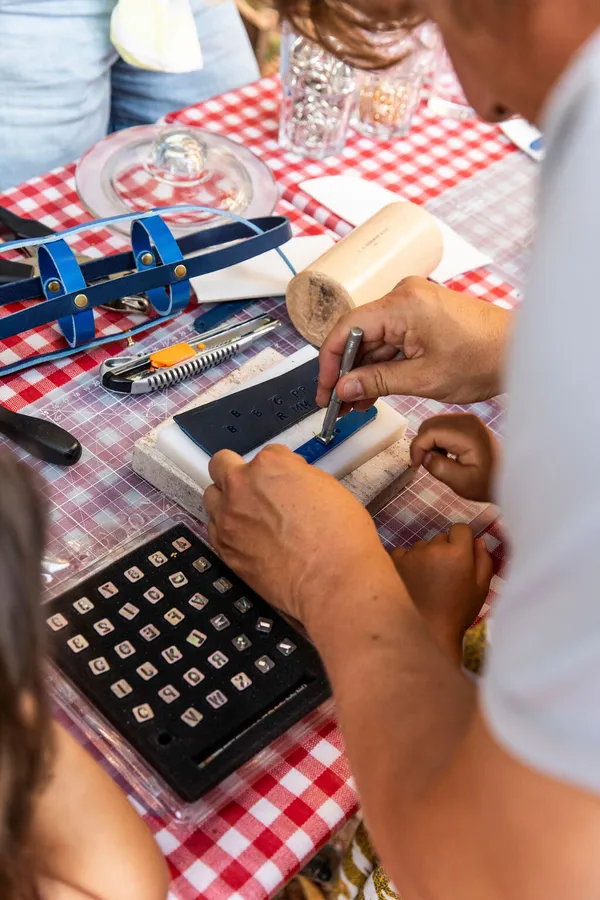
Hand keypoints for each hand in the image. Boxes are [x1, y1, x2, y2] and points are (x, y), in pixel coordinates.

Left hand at [203, 444, 389, 622]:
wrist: (332, 581)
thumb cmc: (341, 536)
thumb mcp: (328, 488)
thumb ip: (298, 477)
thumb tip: (289, 481)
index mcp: (271, 465)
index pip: (267, 454)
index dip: (279, 470)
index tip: (286, 483)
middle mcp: (242, 485)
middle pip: (222, 464)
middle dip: (237, 472)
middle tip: (256, 489)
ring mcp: (228, 517)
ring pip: (211, 496)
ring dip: (226, 500)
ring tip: (249, 515)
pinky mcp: (223, 547)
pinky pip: (214, 528)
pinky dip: (227, 529)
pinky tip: (247, 538)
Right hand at [317, 277, 509, 409]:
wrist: (521, 350)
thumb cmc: (484, 357)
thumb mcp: (423, 378)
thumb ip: (377, 382)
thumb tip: (344, 387)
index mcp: (402, 305)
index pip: (347, 329)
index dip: (330, 362)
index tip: (325, 389)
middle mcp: (403, 298)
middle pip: (358, 336)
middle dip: (346, 373)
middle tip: (336, 405)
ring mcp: (413, 306)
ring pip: (373, 341)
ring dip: (362, 373)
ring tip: (352, 406)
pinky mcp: (421, 317)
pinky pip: (390, 341)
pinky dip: (381, 366)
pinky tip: (371, 391)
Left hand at [390, 525, 492, 662]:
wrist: (427, 630)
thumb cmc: (458, 611)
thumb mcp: (480, 588)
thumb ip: (483, 560)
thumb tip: (478, 540)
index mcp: (458, 552)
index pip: (461, 528)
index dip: (462, 540)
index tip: (461, 556)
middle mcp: (434, 547)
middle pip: (441, 537)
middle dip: (444, 550)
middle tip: (444, 574)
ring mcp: (412, 553)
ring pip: (422, 545)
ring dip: (425, 556)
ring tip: (427, 581)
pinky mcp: (395, 561)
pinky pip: (403, 552)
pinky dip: (407, 561)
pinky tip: (412, 579)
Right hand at [411, 413, 499, 501]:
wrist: (508, 478)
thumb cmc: (487, 483)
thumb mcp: (461, 482)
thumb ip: (439, 468)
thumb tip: (424, 456)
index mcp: (466, 433)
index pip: (429, 432)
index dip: (417, 448)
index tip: (417, 465)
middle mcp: (466, 420)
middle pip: (429, 425)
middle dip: (422, 444)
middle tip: (426, 464)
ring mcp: (467, 419)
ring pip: (433, 424)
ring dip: (429, 442)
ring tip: (437, 460)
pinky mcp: (467, 423)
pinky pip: (442, 426)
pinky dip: (437, 439)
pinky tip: (445, 454)